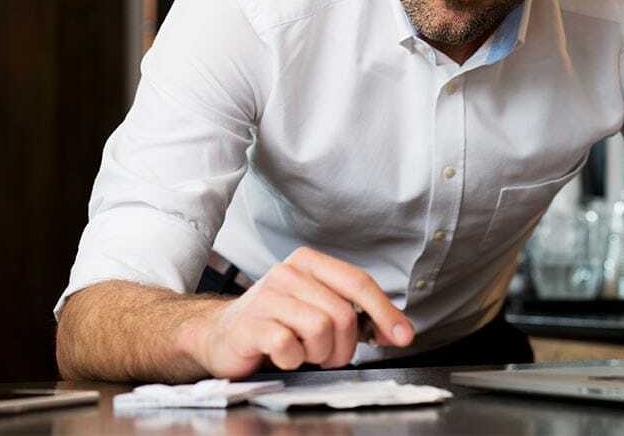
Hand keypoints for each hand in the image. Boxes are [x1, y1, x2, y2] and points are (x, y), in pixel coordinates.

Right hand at [182, 247, 414, 376]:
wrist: (221, 335)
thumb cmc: (275, 322)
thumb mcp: (316, 308)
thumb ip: (355, 312)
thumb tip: (397, 330)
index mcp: (309, 262)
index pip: (359, 283)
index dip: (385, 312)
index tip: (402, 336)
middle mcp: (288, 272)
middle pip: (344, 313)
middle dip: (344, 345)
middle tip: (328, 355)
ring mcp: (267, 296)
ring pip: (321, 329)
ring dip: (318, 353)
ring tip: (302, 352)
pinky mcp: (251, 323)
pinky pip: (290, 347)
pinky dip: (292, 360)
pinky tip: (282, 355)